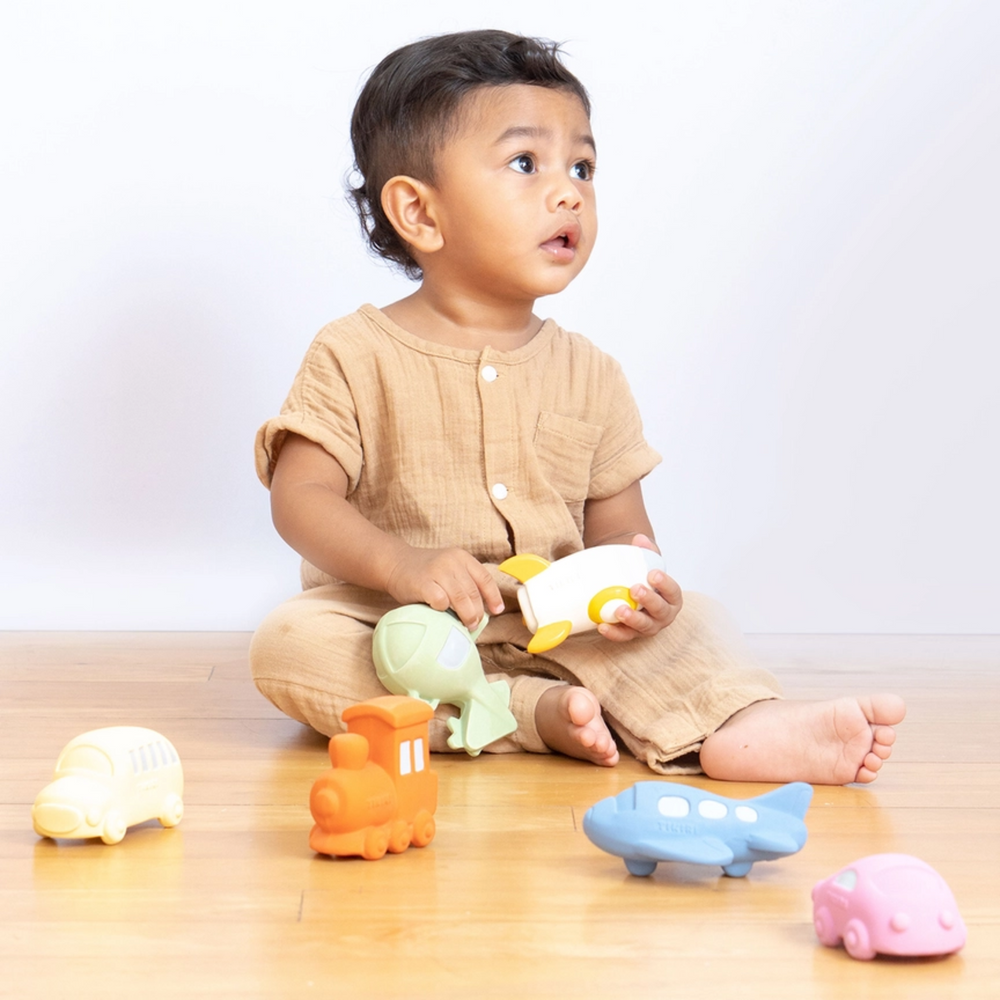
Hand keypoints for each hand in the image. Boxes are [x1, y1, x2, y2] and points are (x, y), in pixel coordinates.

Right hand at [385, 546, 504, 630]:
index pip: (485, 579)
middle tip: (475, 624)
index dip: (493, 597)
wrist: (395, 563)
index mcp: (462, 558)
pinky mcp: (423, 583)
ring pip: (461, 599)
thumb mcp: (449, 569)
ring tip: (466, 625)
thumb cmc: (425, 572)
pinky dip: (444, 611)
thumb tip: (482, 611)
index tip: (496, 611)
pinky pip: (441, 601)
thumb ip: (463, 583)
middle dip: (478, 612)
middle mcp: (452, 562)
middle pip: (473, 592)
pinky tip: (441, 613)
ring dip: (466, 616)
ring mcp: (438, 571)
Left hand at [596, 534, 682, 641]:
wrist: (634, 595)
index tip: (653, 574)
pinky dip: (613, 632)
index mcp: (671, 597)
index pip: (673, 591)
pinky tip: (602, 625)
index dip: (665, 584)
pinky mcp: (632, 634)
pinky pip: (623, 636)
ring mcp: (648, 626)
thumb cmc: (645, 580)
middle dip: (648, 600)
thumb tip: (639, 538)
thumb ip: (646, 552)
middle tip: (635, 589)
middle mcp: (663, 615)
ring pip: (644, 626)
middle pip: (660, 610)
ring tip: (619, 610)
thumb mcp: (649, 565)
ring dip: (632, 619)